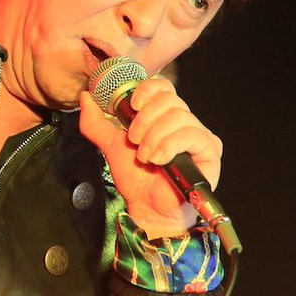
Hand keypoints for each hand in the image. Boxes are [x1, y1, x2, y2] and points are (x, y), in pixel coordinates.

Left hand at [77, 75, 222, 238]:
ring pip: (179, 116)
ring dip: (154, 137)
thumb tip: (85, 97)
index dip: (148, 89)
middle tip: (134, 142)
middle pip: (170, 99)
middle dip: (145, 120)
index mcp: (166, 117)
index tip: (132, 105)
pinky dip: (170, 145)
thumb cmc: (136, 179)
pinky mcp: (210, 150)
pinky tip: (159, 160)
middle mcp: (186, 123)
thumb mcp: (112, 145)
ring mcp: (200, 135)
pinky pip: (192, 134)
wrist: (148, 208)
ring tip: (146, 157)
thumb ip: (96, 123)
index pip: (164, 87)